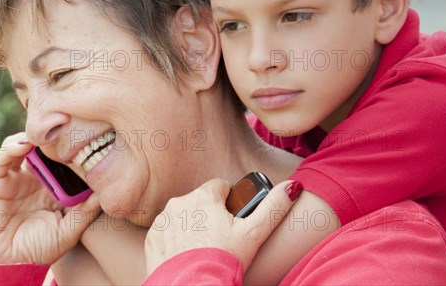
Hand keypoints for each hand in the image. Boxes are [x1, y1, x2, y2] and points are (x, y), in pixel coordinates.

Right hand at [0, 132, 101, 264]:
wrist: (7, 265)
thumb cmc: (38, 250)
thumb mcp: (68, 232)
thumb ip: (85, 213)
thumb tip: (103, 193)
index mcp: (54, 187)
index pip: (65, 161)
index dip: (74, 148)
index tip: (86, 135)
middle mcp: (36, 178)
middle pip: (46, 149)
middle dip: (55, 136)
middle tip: (67, 124)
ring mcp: (16, 177)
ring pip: (25, 146)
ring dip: (35, 137)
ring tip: (46, 133)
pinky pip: (3, 158)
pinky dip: (12, 147)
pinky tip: (24, 144)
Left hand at [145, 178, 301, 273]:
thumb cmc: (224, 260)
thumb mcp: (254, 234)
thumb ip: (274, 207)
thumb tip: (292, 186)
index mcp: (204, 196)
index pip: (220, 187)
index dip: (229, 203)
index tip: (232, 222)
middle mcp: (180, 202)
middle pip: (201, 201)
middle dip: (211, 215)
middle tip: (221, 239)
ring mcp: (163, 220)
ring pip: (184, 215)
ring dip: (192, 226)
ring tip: (204, 249)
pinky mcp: (153, 238)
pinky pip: (167, 231)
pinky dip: (176, 240)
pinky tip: (187, 254)